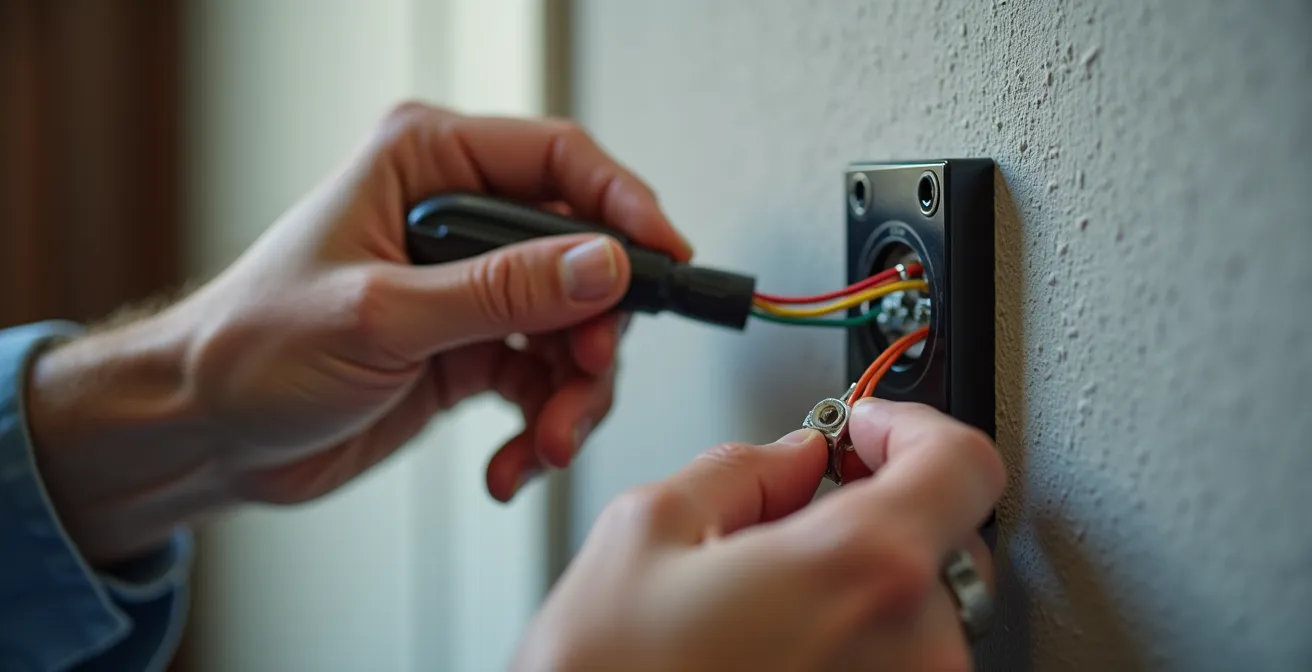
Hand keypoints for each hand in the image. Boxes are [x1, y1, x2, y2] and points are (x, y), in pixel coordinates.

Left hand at [24, 103, 691, 562]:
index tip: (668, 257)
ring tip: (545, 444)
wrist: (206, 431)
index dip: (624, 205)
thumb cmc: (252, 347)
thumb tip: (605, 266)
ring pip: (574, 330)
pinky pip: (543, 383)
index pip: (558, 161)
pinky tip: (512, 464)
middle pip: (582, 256)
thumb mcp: (381, 316)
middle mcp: (458, 218)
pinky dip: (541, 428)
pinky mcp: (472, 349)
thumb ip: (500, 291)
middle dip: (595, 332)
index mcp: (427, 164)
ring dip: (572, 396)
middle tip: (586, 379)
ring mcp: (470, 288)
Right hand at [512, 399, 1005, 671]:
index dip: (912, 427)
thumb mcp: (647, 532)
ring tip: (760, 605)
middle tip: (789, 517)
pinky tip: (771, 651)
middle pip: (940, 538)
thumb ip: (740, 469)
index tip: (866, 429)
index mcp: (860, 570)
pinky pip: (892, 666)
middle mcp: (913, 651)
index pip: (962, 463)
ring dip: (852, 586)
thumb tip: (790, 458)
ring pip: (912, 610)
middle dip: (869, 511)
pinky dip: (849, 643)